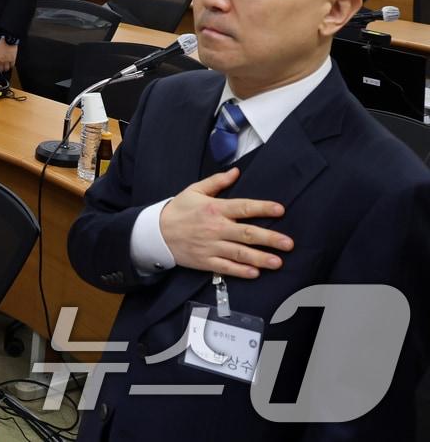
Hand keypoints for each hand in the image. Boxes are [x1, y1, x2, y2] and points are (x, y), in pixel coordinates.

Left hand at [0, 39, 17, 72]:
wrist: (8, 40)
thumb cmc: (1, 44)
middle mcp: (0, 61)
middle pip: (0, 69)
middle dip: (0, 69)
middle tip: (1, 68)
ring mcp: (7, 61)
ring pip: (6, 69)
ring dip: (6, 68)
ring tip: (6, 67)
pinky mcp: (12, 59)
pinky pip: (12, 66)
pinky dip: (11, 66)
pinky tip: (10, 64)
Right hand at [158, 168, 293, 278]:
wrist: (156, 232)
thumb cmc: (178, 210)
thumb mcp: (194, 191)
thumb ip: (217, 182)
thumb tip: (236, 172)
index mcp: (214, 209)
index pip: (243, 207)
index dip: (262, 208)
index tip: (280, 210)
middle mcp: (215, 228)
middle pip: (247, 234)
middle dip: (270, 238)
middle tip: (288, 243)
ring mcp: (211, 246)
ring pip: (240, 253)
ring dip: (260, 258)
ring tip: (278, 262)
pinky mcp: (206, 261)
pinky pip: (226, 267)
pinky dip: (241, 271)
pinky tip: (255, 272)